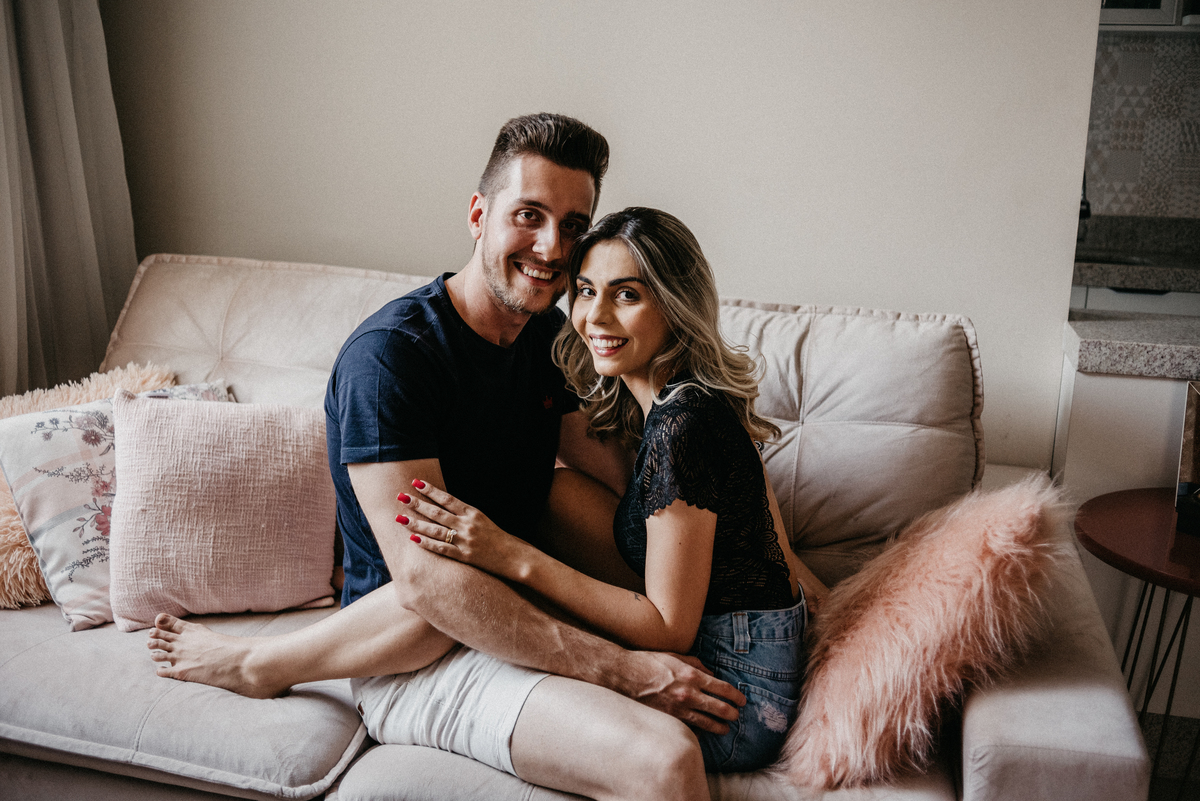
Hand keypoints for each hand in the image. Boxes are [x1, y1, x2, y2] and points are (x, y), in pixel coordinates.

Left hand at [399, 479, 528, 580]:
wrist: (514, 557)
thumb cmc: (498, 537)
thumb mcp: (483, 519)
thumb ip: (465, 513)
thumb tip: (444, 506)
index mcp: (473, 513)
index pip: (447, 498)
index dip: (431, 490)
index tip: (415, 482)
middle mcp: (468, 524)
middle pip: (437, 512)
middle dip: (417, 504)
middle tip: (400, 496)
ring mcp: (465, 540)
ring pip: (436, 530)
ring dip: (416, 524)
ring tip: (400, 518)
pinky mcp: (464, 556)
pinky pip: (442, 549)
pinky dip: (427, 543)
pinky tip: (414, 539)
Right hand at [623, 651, 745, 734]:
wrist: (624, 676)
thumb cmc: (648, 663)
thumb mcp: (675, 656)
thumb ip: (696, 664)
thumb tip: (711, 673)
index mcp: (692, 676)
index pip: (723, 688)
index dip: (736, 696)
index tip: (742, 700)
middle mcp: (688, 694)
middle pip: (720, 708)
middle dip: (732, 713)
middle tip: (736, 715)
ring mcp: (678, 710)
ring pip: (707, 723)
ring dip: (720, 727)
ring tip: (725, 729)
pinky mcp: (668, 720)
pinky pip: (689, 729)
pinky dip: (698, 732)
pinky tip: (702, 733)